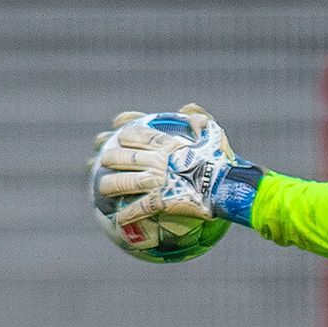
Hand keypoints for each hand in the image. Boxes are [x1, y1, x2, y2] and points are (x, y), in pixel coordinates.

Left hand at [92, 104, 262, 226]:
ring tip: (101, 188)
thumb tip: (187, 107)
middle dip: (110, 157)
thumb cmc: (222, 159)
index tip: (115, 126)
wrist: (227, 186)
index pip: (139, 133)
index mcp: (168, 144)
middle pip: (124, 157)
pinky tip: (118, 219)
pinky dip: (127, 214)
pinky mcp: (161, 200)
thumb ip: (199, 118)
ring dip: (109, 185)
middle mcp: (158, 161)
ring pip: (125, 182)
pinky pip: (139, 208)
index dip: (124, 129)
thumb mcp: (214, 133)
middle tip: (102, 159)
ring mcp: (158, 181)